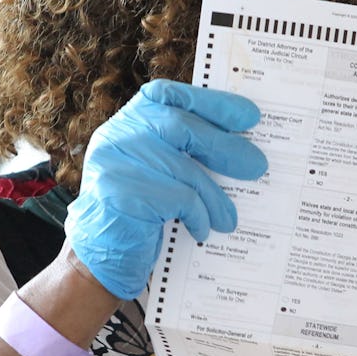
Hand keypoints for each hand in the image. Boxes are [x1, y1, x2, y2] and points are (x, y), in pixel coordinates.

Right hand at [64, 79, 267, 299]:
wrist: (99, 259)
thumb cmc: (137, 213)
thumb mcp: (155, 172)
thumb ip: (180, 150)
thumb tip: (238, 146)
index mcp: (125, 122)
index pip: (168, 96)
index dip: (211, 102)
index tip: (248, 117)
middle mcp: (115, 135)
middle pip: (179, 127)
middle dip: (224, 146)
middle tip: (257, 165)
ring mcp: (114, 163)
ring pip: (183, 169)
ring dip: (215, 196)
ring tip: (229, 217)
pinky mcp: (120, 195)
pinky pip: (178, 199)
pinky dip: (198, 215)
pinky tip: (202, 229)